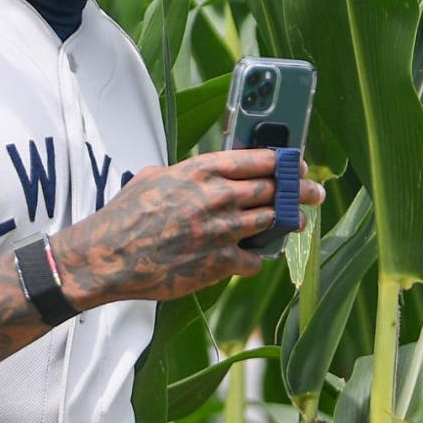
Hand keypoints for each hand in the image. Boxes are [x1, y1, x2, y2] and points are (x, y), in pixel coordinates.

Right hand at [50, 149, 324, 307]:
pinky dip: (256, 258)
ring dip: (287, 222)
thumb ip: (185, 173)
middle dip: (297, 190)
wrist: (109, 255)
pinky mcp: (218, 263)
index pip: (253, 159)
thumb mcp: (154, 178)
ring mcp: (219, 231)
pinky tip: (255, 256)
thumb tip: (202, 174)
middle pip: (270, 189)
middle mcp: (214, 197)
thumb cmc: (125, 215)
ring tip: (298, 221)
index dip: (281, 160)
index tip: (296, 161)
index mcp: (198, 171)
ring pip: (270, 223)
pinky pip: (253, 259)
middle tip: (313, 191)